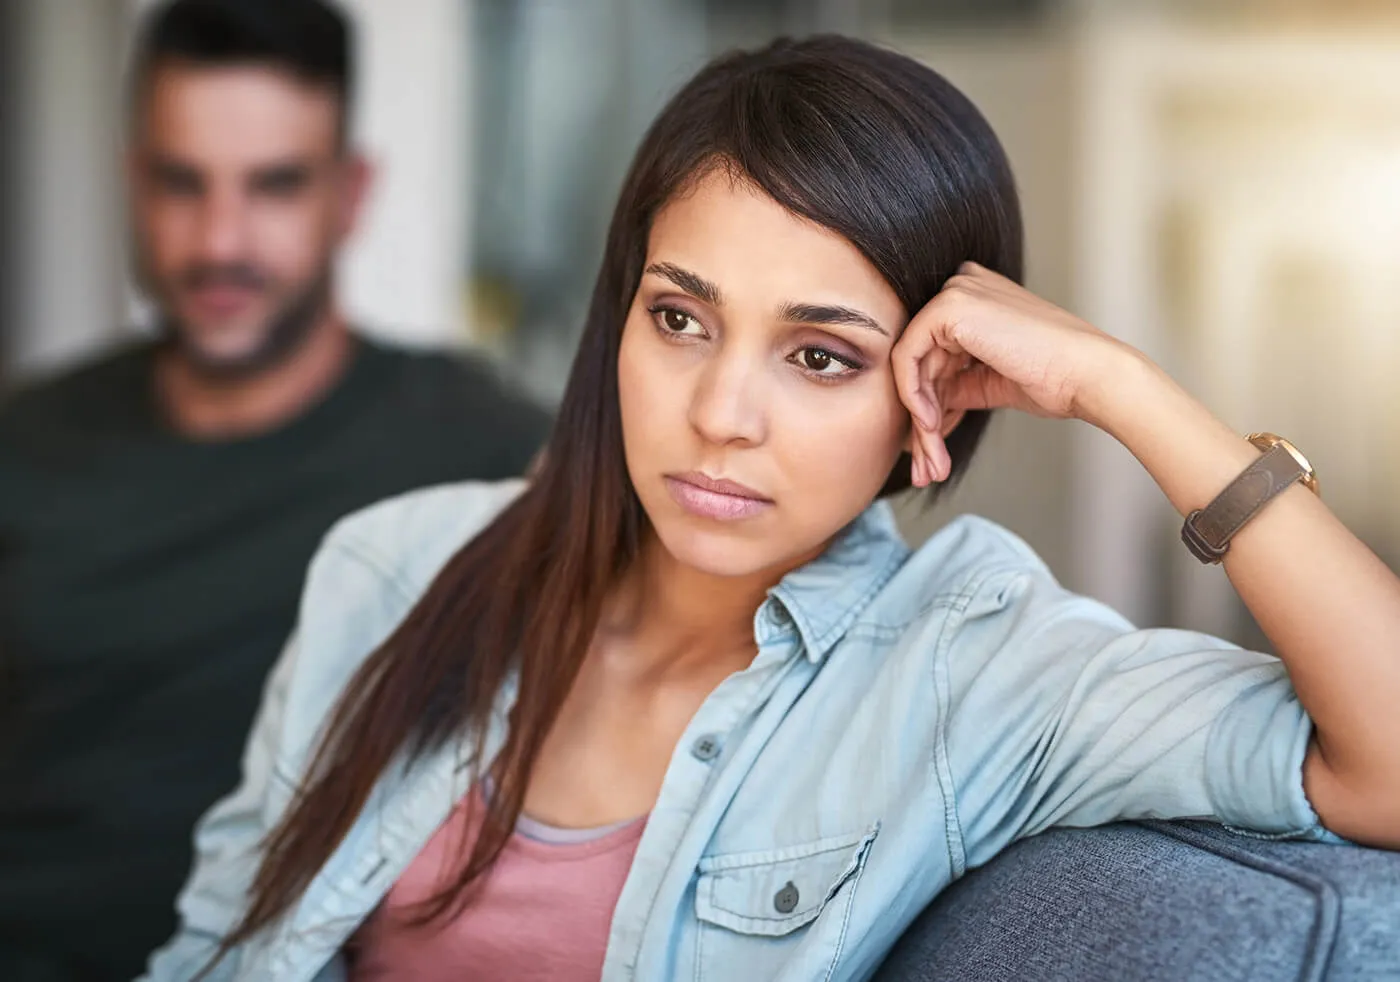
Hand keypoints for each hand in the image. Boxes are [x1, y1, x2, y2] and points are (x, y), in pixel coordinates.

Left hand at [892, 262, 1137, 486]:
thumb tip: (919, 407)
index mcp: (976, 298)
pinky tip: (931, 426)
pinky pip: (907, 357)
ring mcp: (956, 292)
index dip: (930, 402)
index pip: (933, 354)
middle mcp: (963, 287)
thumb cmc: (1053, 378)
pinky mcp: (949, 307)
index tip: (934, 441)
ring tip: (932, 462)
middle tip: (927, 465)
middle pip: (921, 361)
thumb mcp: (989, 381)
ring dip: (920, 421)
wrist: (1086, 375)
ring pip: (911, 365)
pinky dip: (913, 396)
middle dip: (922, 419)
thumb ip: (952, 383)